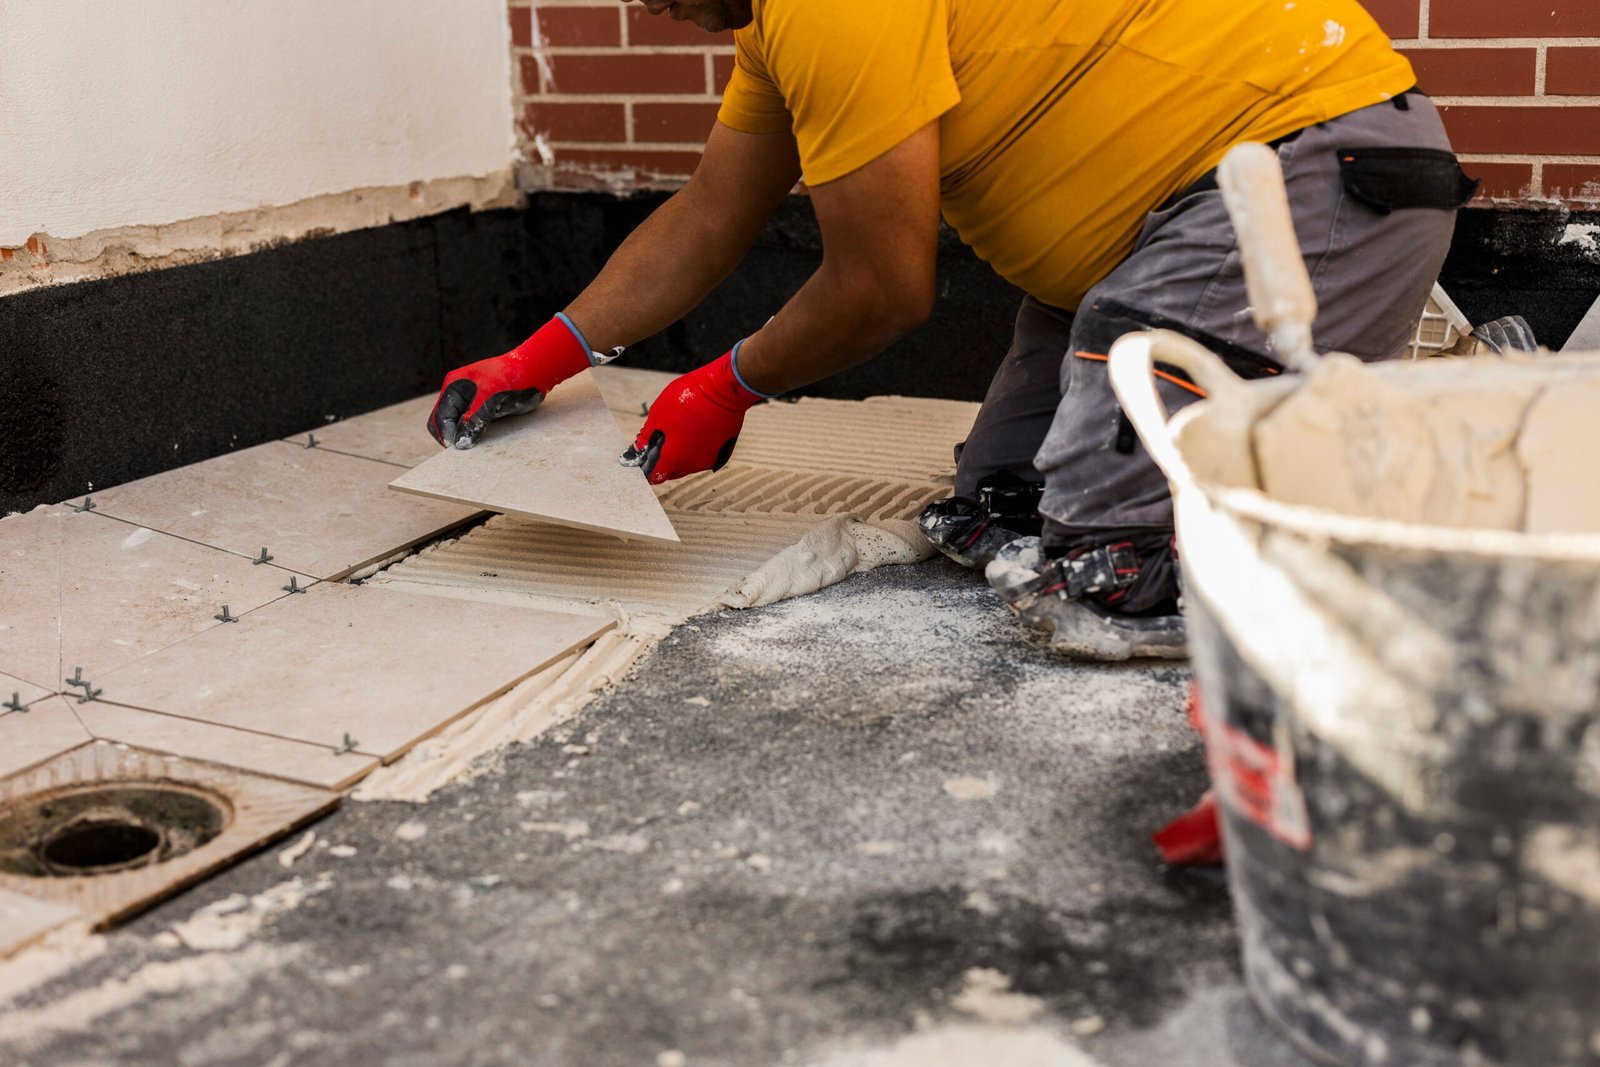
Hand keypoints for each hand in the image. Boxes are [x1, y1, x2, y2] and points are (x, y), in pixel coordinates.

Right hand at [428, 315, 593, 447]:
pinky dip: (473, 433)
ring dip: (462, 435)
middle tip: (466, 448)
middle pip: (444, 422)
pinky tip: (483, 440)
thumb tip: (459, 443)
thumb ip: (472, 421)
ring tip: (474, 446)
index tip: (460, 446)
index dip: (447, 434)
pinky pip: (471, 424)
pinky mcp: (484, 407)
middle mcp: (459, 393)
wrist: (536, 371)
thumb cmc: (513, 381)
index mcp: (454, 387)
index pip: (440, 418)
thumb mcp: (490, 402)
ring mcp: (471, 400)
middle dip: (452, 436)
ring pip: (457, 425)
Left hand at [622, 347, 769, 483]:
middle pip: (671, 472)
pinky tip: (697, 430)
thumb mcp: (658, 413)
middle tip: (661, 440)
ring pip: (688, 464)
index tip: (644, 457)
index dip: (646, 468)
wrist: (725, 390)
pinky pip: (703, 457)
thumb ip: (647, 435)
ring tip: (682, 430)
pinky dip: (697, 448)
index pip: (653, 476)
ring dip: (681, 454)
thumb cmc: (689, 398)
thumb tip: (641, 447)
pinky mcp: (721, 455)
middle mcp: (690, 465)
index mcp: (672, 458)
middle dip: (664, 460)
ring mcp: (707, 461)